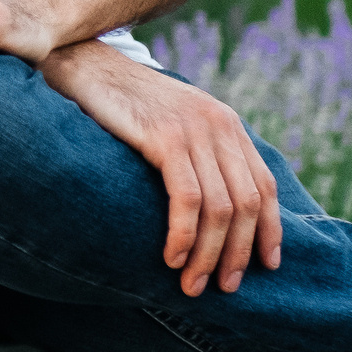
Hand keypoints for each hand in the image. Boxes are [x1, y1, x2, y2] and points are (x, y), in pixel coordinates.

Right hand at [40, 42, 283, 297]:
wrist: (82, 64)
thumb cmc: (120, 104)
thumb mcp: (171, 124)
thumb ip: (197, 154)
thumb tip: (210, 207)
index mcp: (226, 124)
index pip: (264, 185)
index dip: (269, 230)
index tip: (265, 267)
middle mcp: (219, 125)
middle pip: (247, 203)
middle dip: (237, 253)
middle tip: (222, 287)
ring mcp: (194, 130)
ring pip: (221, 208)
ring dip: (209, 255)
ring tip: (193, 285)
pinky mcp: (165, 137)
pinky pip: (188, 198)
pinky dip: (185, 235)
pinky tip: (172, 257)